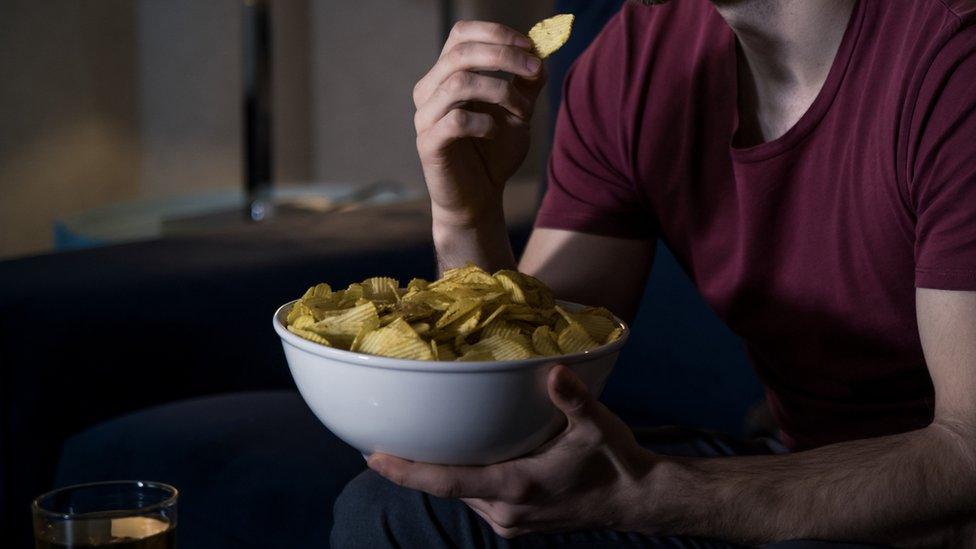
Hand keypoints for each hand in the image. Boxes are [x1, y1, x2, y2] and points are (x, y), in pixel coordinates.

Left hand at [368, 365, 655, 537]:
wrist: (638, 501)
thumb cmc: (617, 462)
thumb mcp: (598, 426)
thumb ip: (574, 400)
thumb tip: (554, 370)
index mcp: (517, 487)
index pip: (446, 482)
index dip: (406, 472)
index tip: (372, 457)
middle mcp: (506, 510)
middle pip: (446, 487)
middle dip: (413, 468)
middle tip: (380, 441)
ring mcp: (511, 521)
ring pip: (460, 494)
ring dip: (437, 474)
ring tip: (409, 446)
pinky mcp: (518, 522)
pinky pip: (476, 498)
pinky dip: (460, 479)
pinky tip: (454, 459)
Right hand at [413, 20, 545, 227]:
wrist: (480, 198)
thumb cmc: (495, 152)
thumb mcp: (518, 111)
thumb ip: (527, 82)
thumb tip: (541, 50)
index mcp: (446, 75)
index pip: (461, 34)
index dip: (496, 33)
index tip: (529, 46)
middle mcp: (430, 91)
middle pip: (460, 53)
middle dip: (504, 56)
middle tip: (535, 71)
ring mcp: (425, 117)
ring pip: (460, 82)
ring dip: (501, 91)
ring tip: (523, 113)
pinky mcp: (428, 144)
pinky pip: (456, 121)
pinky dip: (484, 122)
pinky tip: (495, 133)